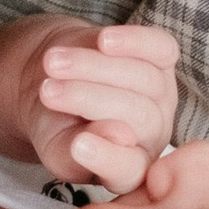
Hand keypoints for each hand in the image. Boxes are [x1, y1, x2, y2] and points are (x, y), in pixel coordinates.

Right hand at [17, 18, 179, 190]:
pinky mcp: (162, 59)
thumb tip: (116, 135)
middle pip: (138, 115)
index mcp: (129, 168)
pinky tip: (103, 39)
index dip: (106, 157)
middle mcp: (153, 134)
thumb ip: (78, 155)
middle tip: (46, 91)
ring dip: (93, 68)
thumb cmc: (53, 123)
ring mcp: (162, 95)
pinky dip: (133, 42)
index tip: (76, 144)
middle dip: (88, 99)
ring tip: (51, 63)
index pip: (128, 169)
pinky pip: (161, 48)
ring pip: (144, 79)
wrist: (52, 80)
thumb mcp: (55, 147)